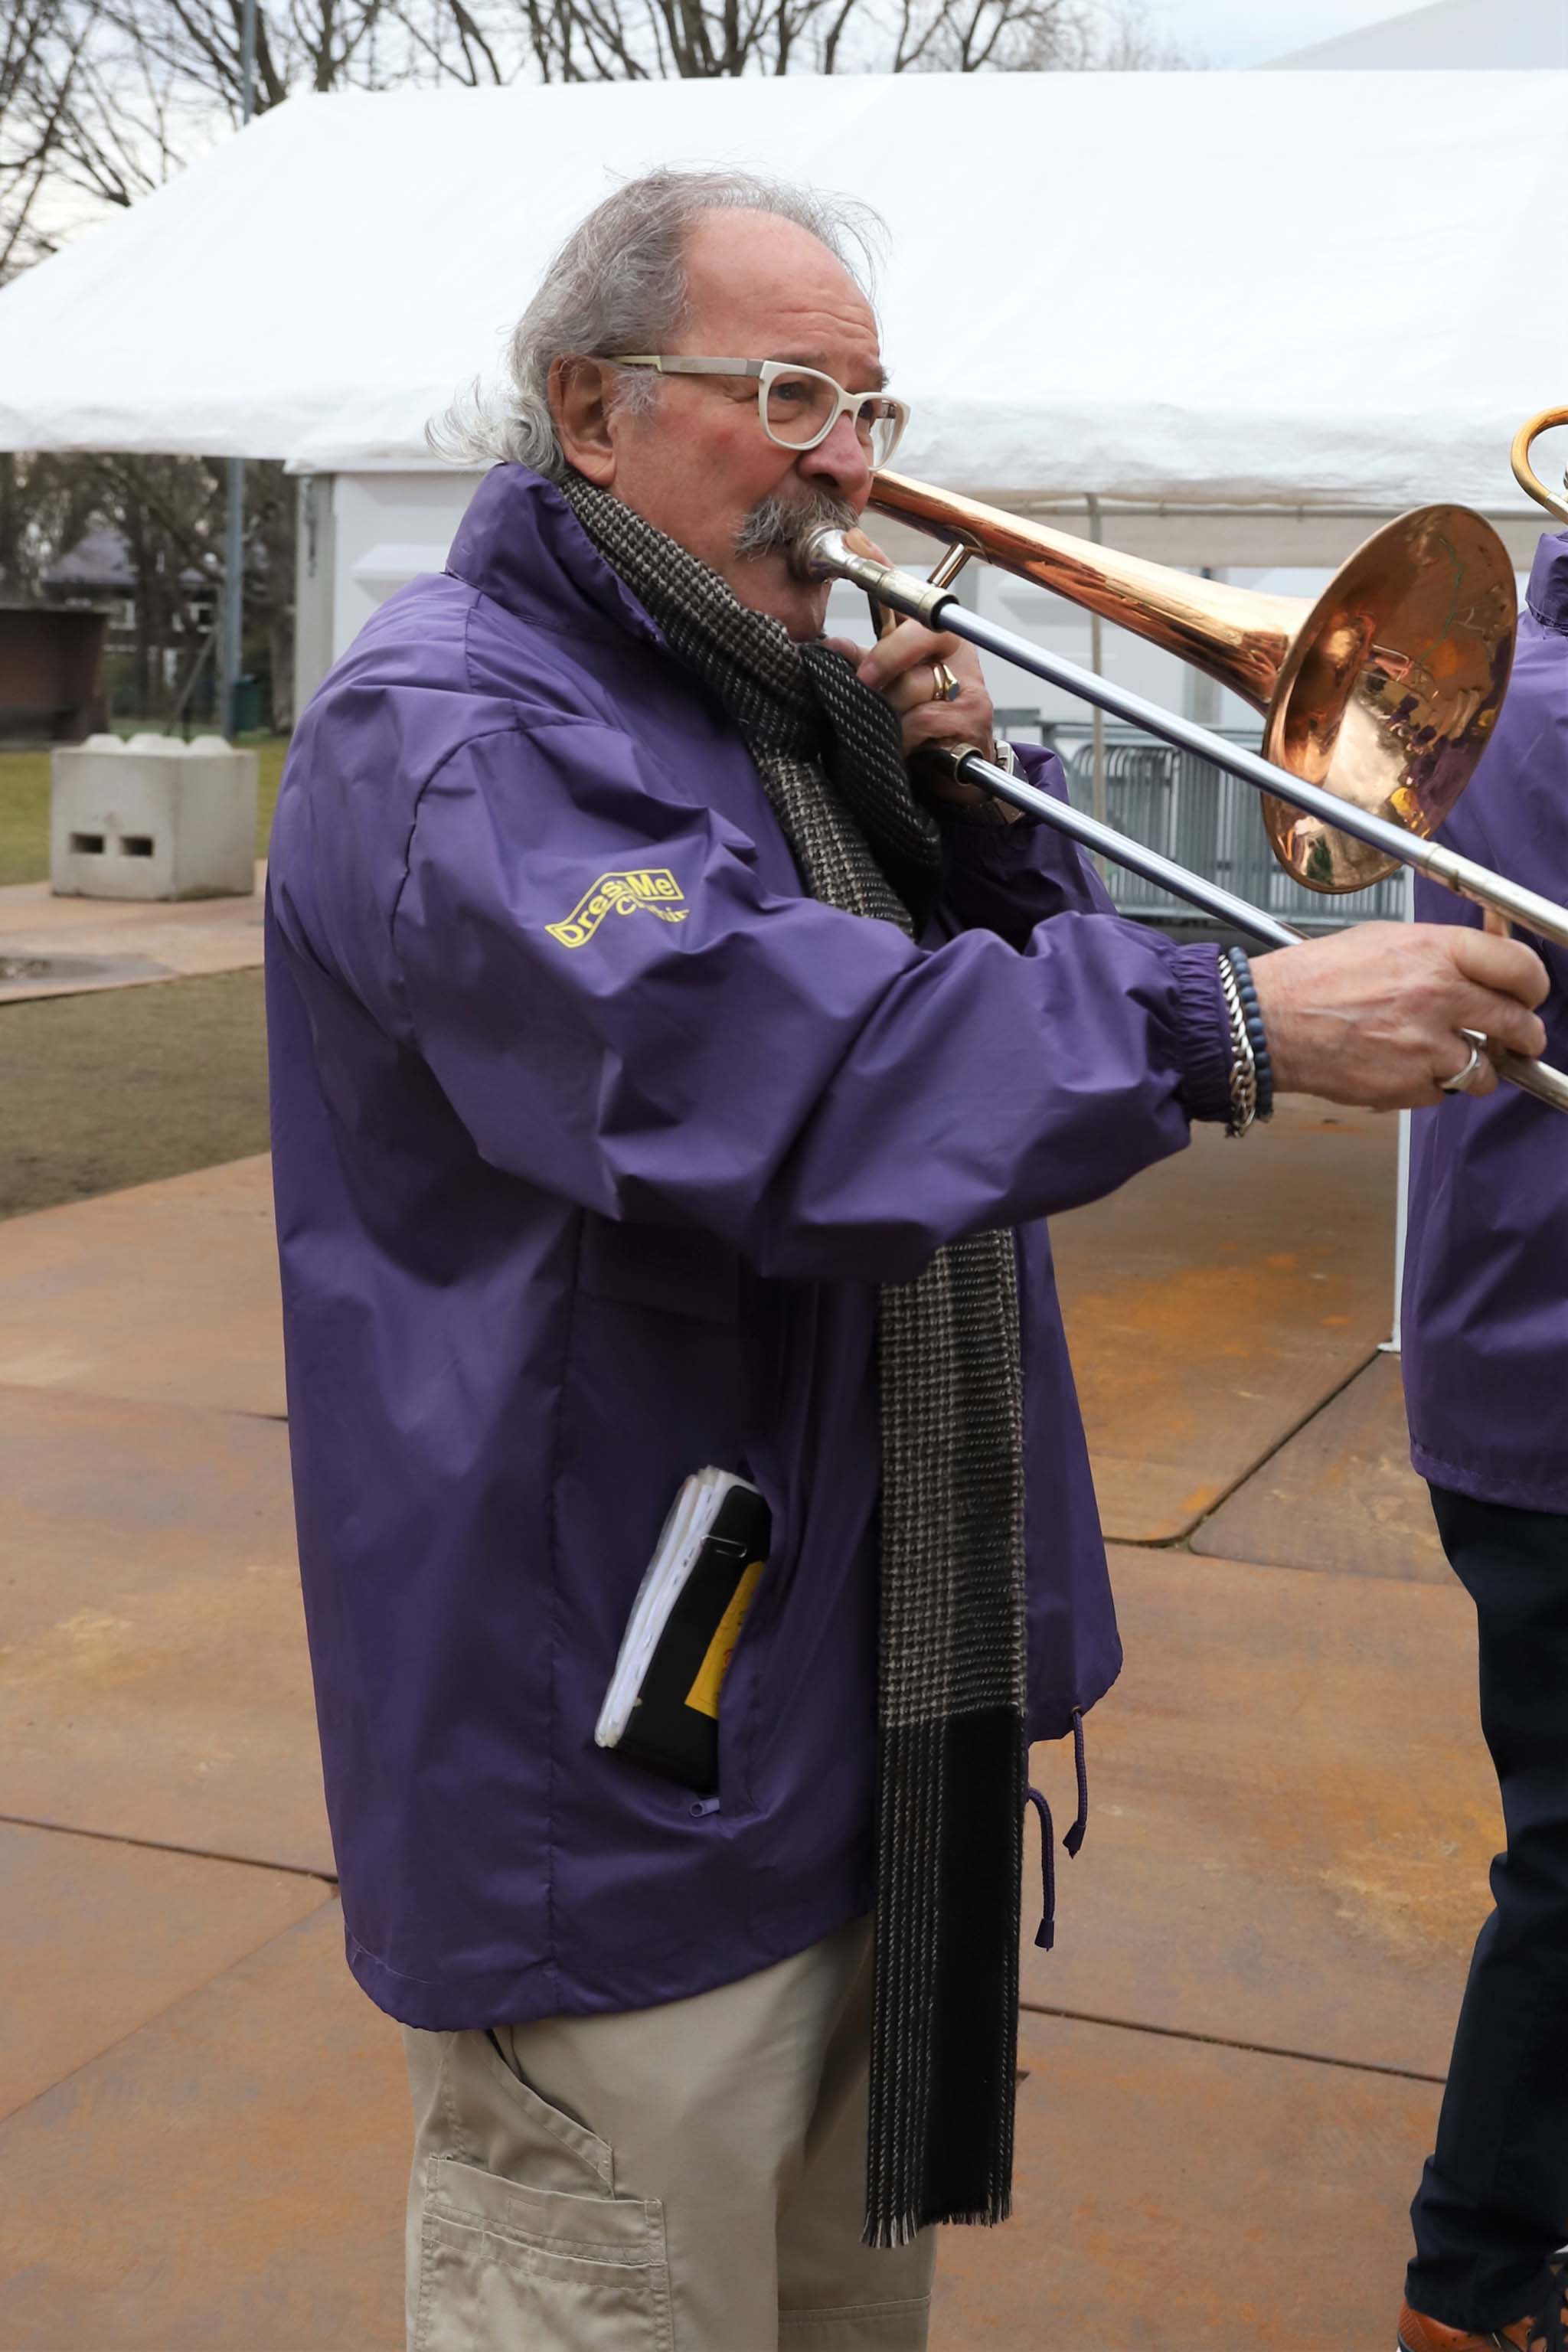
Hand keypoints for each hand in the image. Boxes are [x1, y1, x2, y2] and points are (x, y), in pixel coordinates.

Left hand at [823, 533, 996, 797]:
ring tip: (890, 733)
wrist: (959, 774)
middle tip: (865, 682)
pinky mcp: (974, 716)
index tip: (854, 540)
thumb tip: (831, 646)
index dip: (881, 566)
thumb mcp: (887, 691)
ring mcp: (970, 682)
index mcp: (932, 636)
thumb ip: (863, 666)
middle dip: (886, 661)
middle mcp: (956, 650)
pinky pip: (925, 719)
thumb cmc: (920, 726)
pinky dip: (906, 737)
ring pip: (915, 684)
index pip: (907, 595)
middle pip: (917, 635)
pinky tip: (905, 750)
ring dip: (891, 714)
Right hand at [1251, 922, 1549, 1109]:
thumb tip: (1489, 949)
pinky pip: (1443, 1094)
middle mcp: (1439, 997)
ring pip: (1485, 1070)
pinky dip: (1431, 1086)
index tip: (1530, 995)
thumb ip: (1442, 948)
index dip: (1534, 986)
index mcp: (1436, 952)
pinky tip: (1404, 1068)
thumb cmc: (1316, 976)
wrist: (1267, 1021)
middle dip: (1524, 1036)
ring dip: (1475, 1068)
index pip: (1520, 968)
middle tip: (1520, 1039)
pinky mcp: (1406, 1086)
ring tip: (1450, 1058)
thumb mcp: (1384, 939)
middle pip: (1517, 1024)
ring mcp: (1425, 1047)